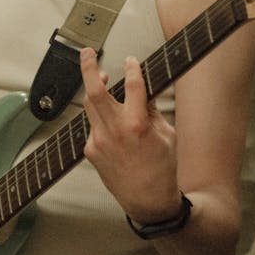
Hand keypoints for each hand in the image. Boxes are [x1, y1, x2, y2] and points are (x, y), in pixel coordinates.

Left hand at [80, 48, 181, 223]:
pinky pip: (93, 125)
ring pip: (90, 105)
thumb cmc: (162, 169)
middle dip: (88, 67)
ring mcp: (99, 141)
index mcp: (137, 125)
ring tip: (102, 79)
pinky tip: (111, 121)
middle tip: (87, 52)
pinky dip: (101, 118)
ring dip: (94, 89)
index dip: (132, 68)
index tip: (131, 60)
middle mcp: (115, 131)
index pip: (132, 86)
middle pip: (94, 90)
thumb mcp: (167, 135)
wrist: (148, 202)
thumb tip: (142, 90)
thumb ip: (151, 110)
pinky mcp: (91, 150)